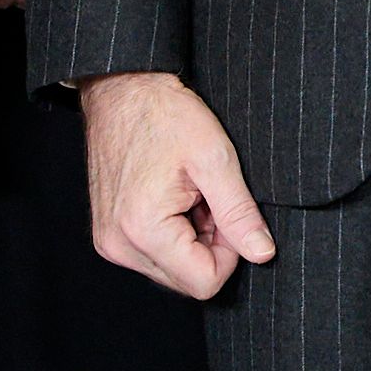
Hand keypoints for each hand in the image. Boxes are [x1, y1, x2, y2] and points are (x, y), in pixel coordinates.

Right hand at [80, 70, 276, 300]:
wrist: (122, 89)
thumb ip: (240, 213)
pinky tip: (175, 197)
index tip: (227, 212)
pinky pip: (154, 255)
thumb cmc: (164, 114)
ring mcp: (110, 242)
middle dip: (210, 246)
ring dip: (192, 239)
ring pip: (172, 270)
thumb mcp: (215, 159)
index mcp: (143, 230)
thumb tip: (262, 253)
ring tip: (190, 194)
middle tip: (208, 199)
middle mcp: (118, 245)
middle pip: (187, 280)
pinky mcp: (108, 234)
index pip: (204, 282)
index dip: (230, 252)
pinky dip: (173, 233)